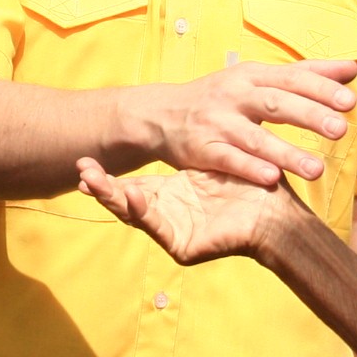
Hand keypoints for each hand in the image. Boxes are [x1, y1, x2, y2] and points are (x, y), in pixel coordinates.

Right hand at [77, 157, 311, 266]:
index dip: (109, 175)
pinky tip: (129, 195)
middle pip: (124, 200)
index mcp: (173, 197)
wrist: (277, 217)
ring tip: (90, 180)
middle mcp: (169, 215)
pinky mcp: (182, 248)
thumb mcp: (217, 159)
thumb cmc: (254, 187)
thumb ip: (195, 145)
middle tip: (80, 168)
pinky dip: (141, 211)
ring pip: (134, 215)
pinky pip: (157, 228)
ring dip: (111, 197)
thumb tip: (184, 108)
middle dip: (100, 185)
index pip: (132, 185)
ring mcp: (174, 233)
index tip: (84, 159)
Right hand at [132, 59, 356, 187]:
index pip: (290, 78)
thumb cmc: (220, 97)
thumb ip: (305, 74)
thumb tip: (351, 68)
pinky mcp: (202, 150)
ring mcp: (217, 123)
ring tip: (317, 170)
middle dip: (308, 115)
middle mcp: (234, 96)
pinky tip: (273, 179)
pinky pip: (228, 160)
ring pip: (254, 138)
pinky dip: (249, 169)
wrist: (161, 115)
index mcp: (251, 75)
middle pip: (274, 103)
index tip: (349, 101)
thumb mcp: (256, 78)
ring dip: (286, 153)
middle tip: (341, 129)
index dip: (319, 88)